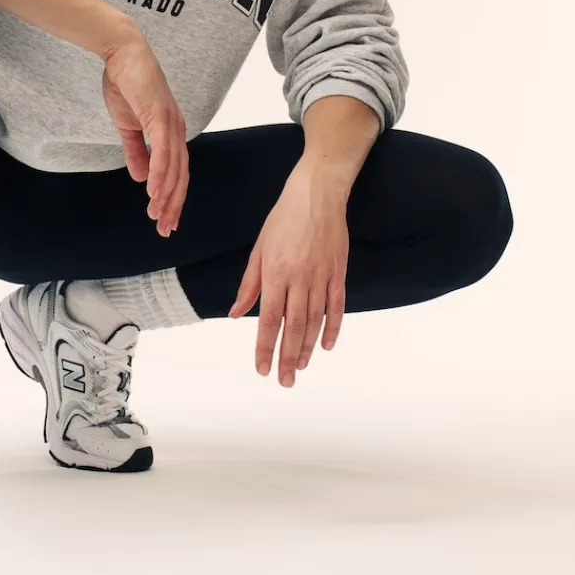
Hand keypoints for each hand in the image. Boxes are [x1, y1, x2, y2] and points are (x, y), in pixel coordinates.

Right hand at [100, 29, 188, 237]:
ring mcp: (171, 122)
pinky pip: (163, 150)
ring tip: (158, 215)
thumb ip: (135, 151)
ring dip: (166, 194)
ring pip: (174, 167)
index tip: (165, 220)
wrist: (121, 54)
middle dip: (173, 204)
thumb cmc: (125, 84)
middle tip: (165, 229)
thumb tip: (141, 178)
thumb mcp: (127, 126)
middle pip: (181, 175)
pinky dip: (161, 173)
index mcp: (171, 132)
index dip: (173, 197)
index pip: (177, 171)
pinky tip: (155, 192)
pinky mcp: (160, 115)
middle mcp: (177, 129)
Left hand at [228, 163, 347, 385]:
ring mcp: (320, 276)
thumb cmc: (283, 218)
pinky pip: (337, 306)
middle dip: (287, 356)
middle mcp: (298, 278)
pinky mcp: (338, 272)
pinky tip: (327, 346)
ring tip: (301, 368)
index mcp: (274, 272)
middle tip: (284, 381)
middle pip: (292, 326)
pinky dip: (332, 327)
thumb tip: (236, 312)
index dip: (264, 346)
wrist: (317, 193)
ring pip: (314, 320)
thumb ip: (249, 284)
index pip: (268, 319)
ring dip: (307, 347)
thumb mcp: (259, 248)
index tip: (261, 369)